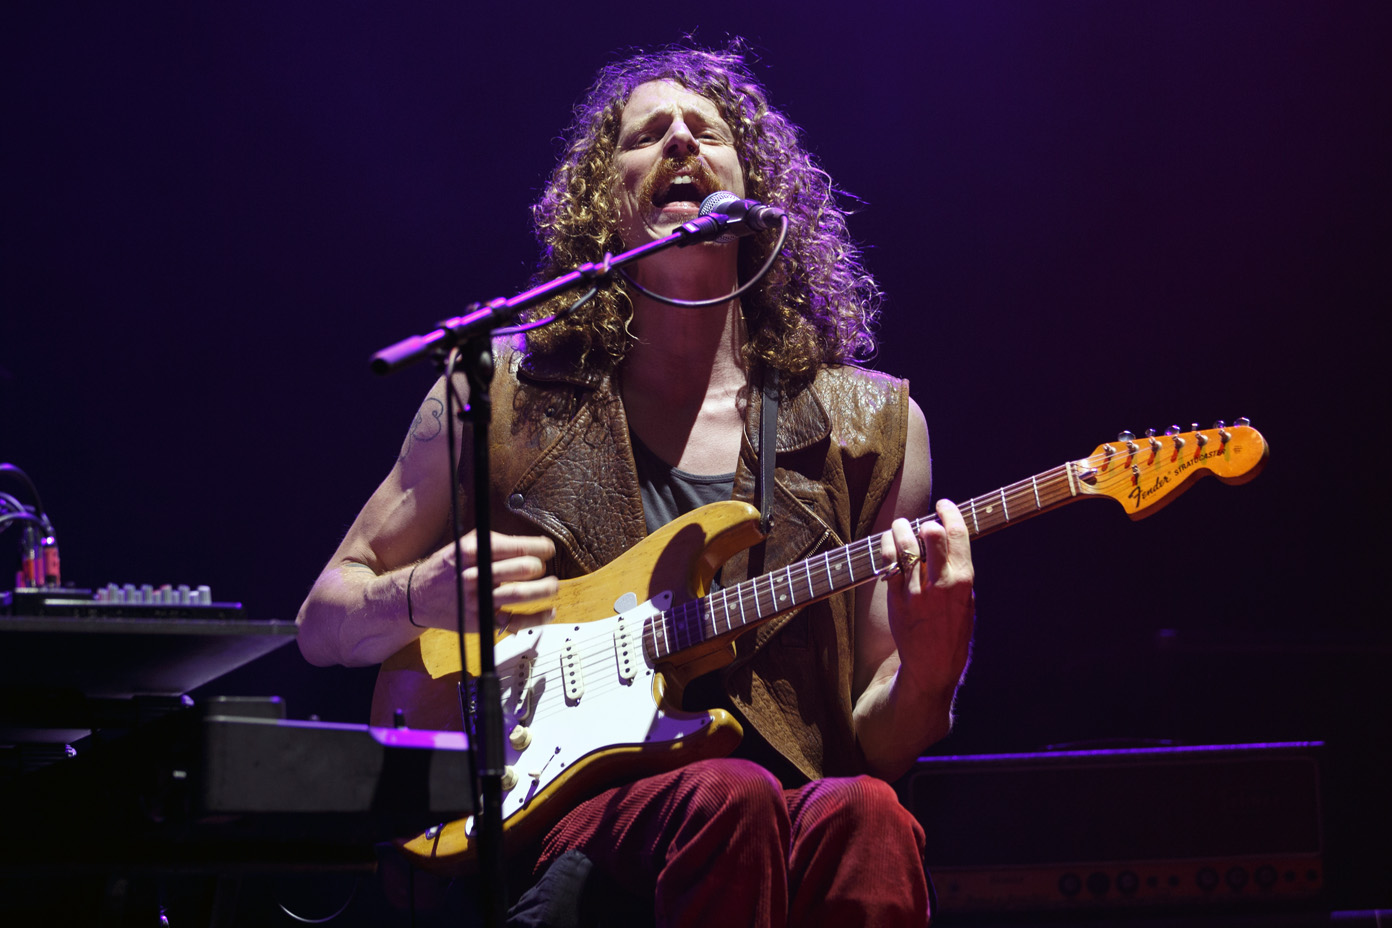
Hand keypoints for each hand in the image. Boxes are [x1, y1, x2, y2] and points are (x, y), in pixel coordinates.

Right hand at [410, 530, 557, 633]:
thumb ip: (495, 543)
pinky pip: (514, 621)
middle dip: (540, 568)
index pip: (516, 547)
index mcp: (474, 552)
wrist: (419, 596)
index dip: (540, 548)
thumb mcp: (465, 545)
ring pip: (520, 594)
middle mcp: (476, 575)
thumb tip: (530, 546)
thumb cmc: (448, 567)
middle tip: (544, 569)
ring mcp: (478, 600)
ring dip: (543, 590)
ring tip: (552, 586)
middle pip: (522, 569)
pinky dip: (536, 618)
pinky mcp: (480, 620)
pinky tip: (548, 612)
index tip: (548, 550)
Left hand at [878, 499, 974, 698]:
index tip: (944, 505)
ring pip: (905, 546)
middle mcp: (940, 584)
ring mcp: (916, 592)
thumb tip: (948, 540)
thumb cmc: (953, 632)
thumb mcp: (968, 601)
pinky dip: (887, 547)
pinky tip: (889, 542)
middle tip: (921, 521)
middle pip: (930, 535)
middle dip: (925, 521)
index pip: (958, 534)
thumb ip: (958, 571)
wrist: (932, 666)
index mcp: (964, 581)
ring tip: (901, 526)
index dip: (950, 512)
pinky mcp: (895, 599)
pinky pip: (888, 563)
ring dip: (901, 529)